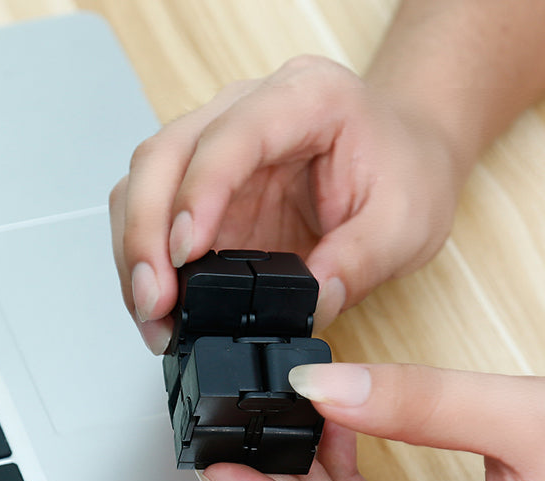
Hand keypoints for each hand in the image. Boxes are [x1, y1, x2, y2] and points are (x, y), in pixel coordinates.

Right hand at [109, 55, 466, 352]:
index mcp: (306, 99)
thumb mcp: (406, 223)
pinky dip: (147, 260)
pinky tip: (158, 302)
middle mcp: (250, 111)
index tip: (186, 255)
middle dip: (146, 234)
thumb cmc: (408, 171)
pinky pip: (157, 213)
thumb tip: (307, 307)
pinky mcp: (210, 187)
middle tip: (155, 302)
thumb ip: (359, 263)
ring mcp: (222, 147)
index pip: (231, 136)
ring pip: (146, 182)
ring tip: (153, 316)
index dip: (198, 195)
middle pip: (164, 154)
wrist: (406, 156)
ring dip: (136, 252)